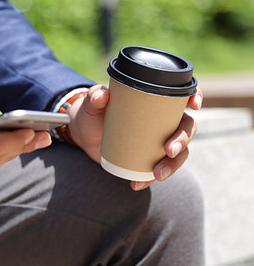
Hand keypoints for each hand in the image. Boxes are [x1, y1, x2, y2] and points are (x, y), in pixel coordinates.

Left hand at [67, 84, 202, 190]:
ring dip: (173, 166)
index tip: (194, 106)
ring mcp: (157, 139)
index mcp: (154, 100)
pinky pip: (159, 169)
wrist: (83, 134)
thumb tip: (102, 94)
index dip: (194, 96)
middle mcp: (161, 119)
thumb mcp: (91, 105)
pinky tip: (139, 184)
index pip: (181, 94)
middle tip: (169, 150)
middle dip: (183, 140)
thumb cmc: (91, 113)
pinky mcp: (148, 157)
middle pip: (186, 127)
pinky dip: (150, 178)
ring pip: (178, 152)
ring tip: (157, 174)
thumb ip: (94, 97)